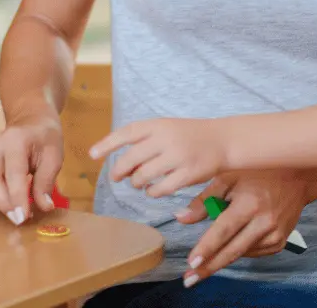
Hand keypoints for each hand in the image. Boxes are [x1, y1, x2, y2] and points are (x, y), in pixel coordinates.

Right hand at [0, 113, 63, 224]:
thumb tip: (44, 207)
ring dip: (0, 204)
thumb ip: (46, 181)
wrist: (31, 117)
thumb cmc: (45, 135)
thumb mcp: (54, 155)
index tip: (24, 218)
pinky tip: (11, 202)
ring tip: (19, 212)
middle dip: (5, 205)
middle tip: (21, 220)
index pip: (13, 175)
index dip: (17, 199)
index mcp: (15, 141)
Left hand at [89, 118, 229, 197]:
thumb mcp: (167, 128)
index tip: (92, 155)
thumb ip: (146, 141)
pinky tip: (152, 191)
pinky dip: (152, 192)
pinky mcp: (188, 174)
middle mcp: (166, 139)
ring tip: (138, 183)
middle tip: (116, 177)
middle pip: (131, 159)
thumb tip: (121, 165)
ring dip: (136, 183)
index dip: (107, 144)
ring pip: (143, 176)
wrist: (223, 140)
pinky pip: (161, 189)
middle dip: (119, 171)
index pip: (127, 133)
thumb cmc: (189, 135)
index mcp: (159, 124)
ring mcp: (177, 157)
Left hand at [178, 172, 310, 286]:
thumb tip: (181, 218)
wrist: (297, 177)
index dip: (206, 248)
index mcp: (249, 203)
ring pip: (241, 253)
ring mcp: (274, 233)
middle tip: (189, 280)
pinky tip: (234, 242)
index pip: (223, 231)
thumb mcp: (228, 177)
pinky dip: (240, 250)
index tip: (191, 263)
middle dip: (209, 267)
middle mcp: (264, 221)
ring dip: (223, 257)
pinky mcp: (280, 241)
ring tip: (207, 258)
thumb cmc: (257, 173)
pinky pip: (253, 252)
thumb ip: (204, 200)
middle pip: (232, 250)